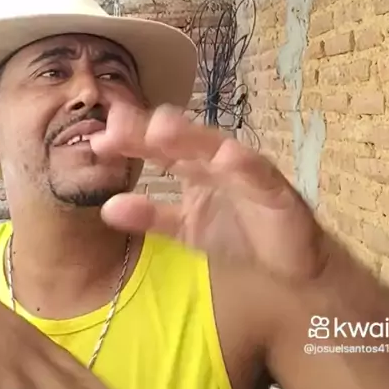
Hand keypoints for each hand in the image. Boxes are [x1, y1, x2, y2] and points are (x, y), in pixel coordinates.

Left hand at [92, 103, 328, 283]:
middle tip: (117, 123)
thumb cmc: (239, 235)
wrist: (290, 265)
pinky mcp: (274, 188)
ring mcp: (245, 170)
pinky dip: (243, 164)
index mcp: (194, 166)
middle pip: (180, 138)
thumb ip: (151, 215)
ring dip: (191, 137)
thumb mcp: (186, 227)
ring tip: (160, 129)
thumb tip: (107, 208)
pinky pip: (256, 173)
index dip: (129, 140)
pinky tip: (226, 157)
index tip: (97, 140)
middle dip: (150, 129)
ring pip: (215, 147)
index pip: (157, 146)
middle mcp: (216, 160)